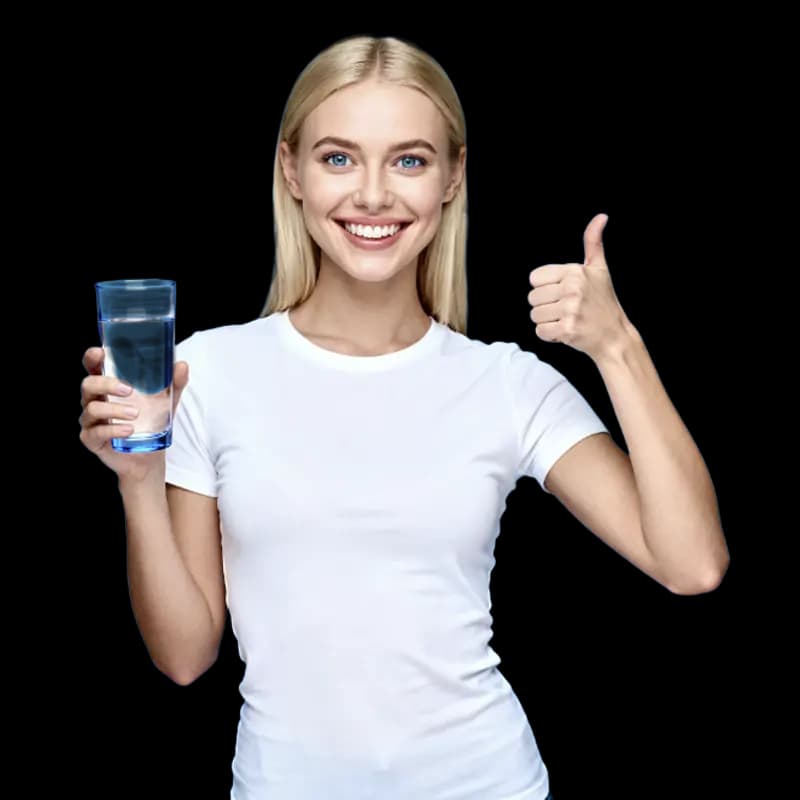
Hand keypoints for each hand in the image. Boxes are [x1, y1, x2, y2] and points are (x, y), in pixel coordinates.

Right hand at [79, 347, 189, 483]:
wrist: (149, 457)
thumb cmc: (152, 423)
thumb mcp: (167, 401)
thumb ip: (174, 383)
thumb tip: (181, 365)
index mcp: (108, 386)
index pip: (93, 367)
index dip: (92, 358)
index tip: (100, 353)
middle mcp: (95, 400)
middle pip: (88, 384)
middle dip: (106, 384)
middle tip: (129, 389)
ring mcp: (91, 420)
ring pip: (92, 408)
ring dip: (114, 410)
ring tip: (136, 414)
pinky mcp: (92, 439)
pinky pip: (96, 431)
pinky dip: (113, 429)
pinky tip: (129, 430)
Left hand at [527, 213, 630, 361]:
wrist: (614, 335)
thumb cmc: (604, 301)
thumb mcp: (599, 269)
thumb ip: (593, 242)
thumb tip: (601, 216)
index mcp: (575, 272)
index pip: (534, 278)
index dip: (545, 288)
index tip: (562, 293)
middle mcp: (573, 289)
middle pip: (532, 298)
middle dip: (545, 306)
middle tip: (565, 309)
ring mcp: (570, 310)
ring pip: (535, 315)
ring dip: (547, 321)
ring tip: (566, 319)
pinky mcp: (568, 330)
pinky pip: (540, 331)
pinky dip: (550, 335)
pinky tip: (565, 330)